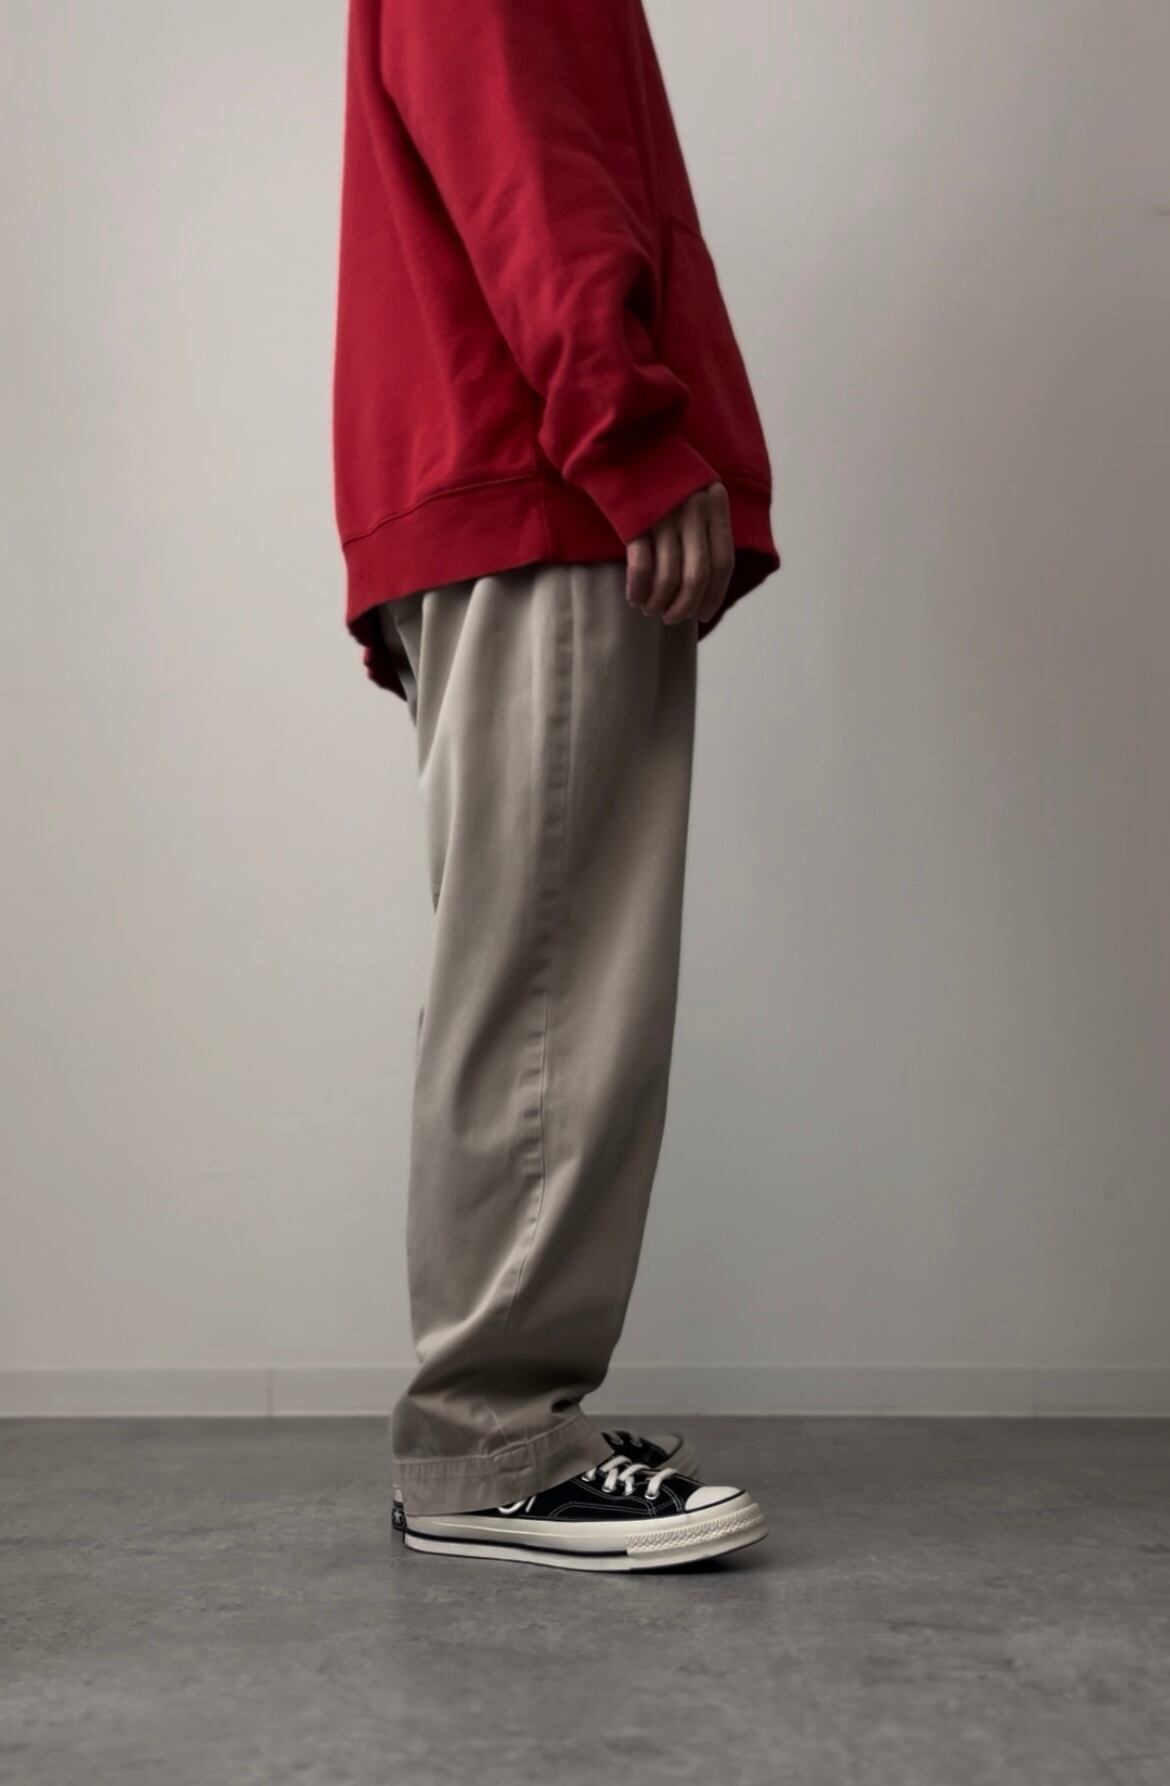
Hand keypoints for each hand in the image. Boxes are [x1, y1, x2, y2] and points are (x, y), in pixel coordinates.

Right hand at [625, 481, 734, 625]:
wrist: (625, 438)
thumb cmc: (661, 472)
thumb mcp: (696, 491)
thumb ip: (705, 526)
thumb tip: (705, 581)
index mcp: (715, 505)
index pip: (723, 563)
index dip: (714, 596)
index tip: (702, 615)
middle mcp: (694, 510)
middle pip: (697, 576)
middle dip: (684, 606)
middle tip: (671, 619)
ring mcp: (665, 515)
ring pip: (669, 577)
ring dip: (659, 602)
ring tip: (651, 609)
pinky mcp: (636, 520)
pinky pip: (641, 567)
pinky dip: (638, 588)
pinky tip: (634, 597)